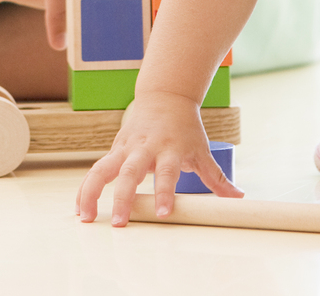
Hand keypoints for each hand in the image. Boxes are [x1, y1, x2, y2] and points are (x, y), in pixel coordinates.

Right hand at [75, 89, 242, 225]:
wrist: (165, 96)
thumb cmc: (185, 127)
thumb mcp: (202, 150)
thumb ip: (216, 178)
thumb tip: (238, 198)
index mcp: (169, 149)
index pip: (167, 173)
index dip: (165, 192)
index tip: (164, 213)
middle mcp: (145, 148)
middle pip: (130, 172)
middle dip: (123, 198)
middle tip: (119, 223)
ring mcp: (126, 148)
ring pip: (103, 169)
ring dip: (92, 192)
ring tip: (86, 217)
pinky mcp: (114, 149)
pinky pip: (96, 170)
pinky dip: (86, 188)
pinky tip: (80, 208)